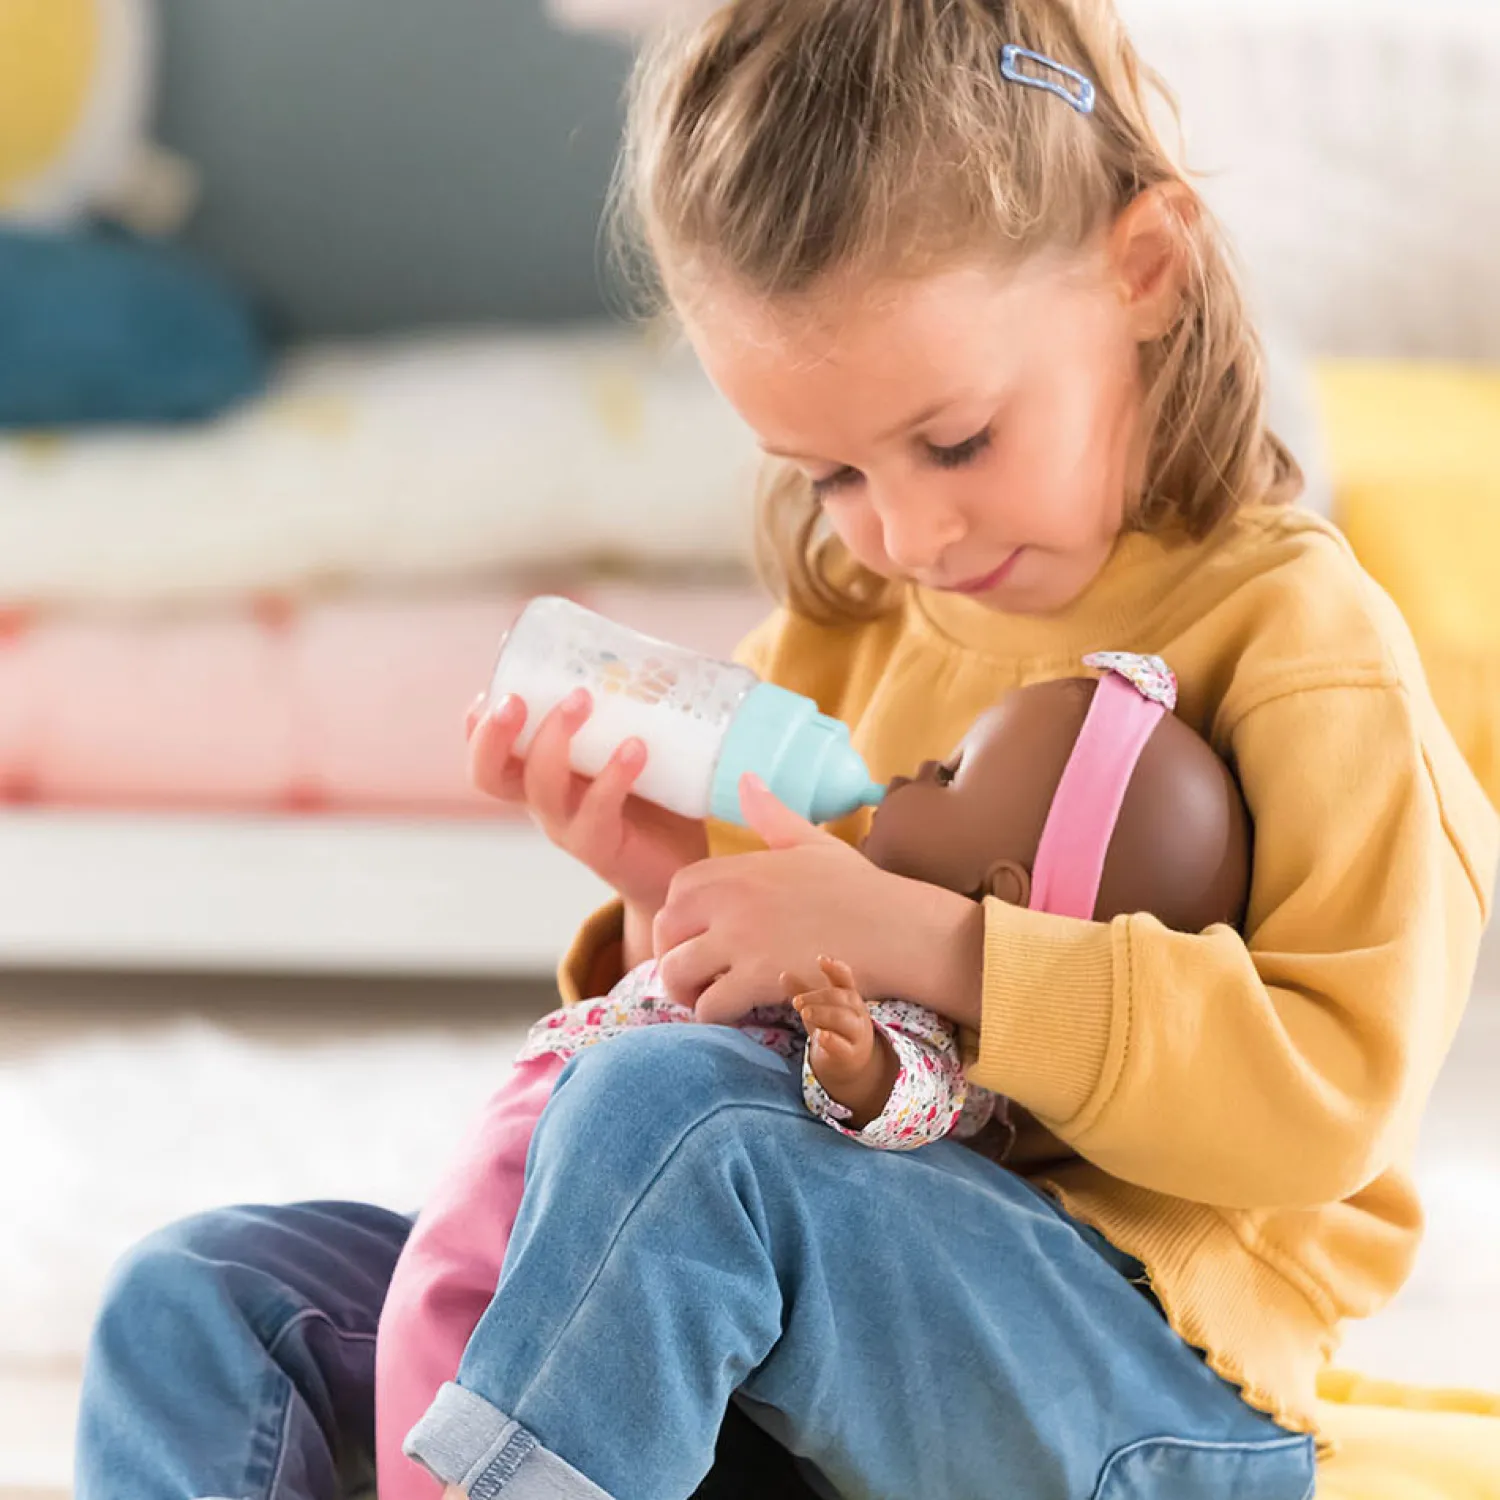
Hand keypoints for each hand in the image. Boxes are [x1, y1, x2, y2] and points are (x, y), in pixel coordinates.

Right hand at [467, 690, 707, 915]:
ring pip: (540, 788)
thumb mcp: (629, 749)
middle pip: (489, 775)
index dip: (477, 726)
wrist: (680, 870)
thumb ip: (630, 712)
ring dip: (554, 739)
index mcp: (539, 776)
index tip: (493, 689)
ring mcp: (569, 826)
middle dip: (493, 734)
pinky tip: (635, 747)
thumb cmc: (653, 803)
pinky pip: (597, 811)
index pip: (487, 754)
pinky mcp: (603, 847)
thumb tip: (653, 657)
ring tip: (583, 699)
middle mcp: (544, 802)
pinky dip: (613, 776)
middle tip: (515, 698)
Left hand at [654, 773, 942, 1024]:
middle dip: (671, 955)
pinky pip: (709, 1005)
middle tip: (695, 974)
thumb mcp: (812, 843)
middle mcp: (732, 901)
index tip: (698, 934)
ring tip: (707, 997)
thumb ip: (771, 816)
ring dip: (686, 991)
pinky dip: (713, 1015)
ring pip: (676, 972)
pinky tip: (735, 1013)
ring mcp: (742, 940)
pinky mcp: (759, 979)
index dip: (679, 916)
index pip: (676, 889)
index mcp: (740, 868)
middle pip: (665, 930)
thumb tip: (745, 778)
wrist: (899, 929)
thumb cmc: (862, 889)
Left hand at [787, 957, 897, 1127]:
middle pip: (842, 998)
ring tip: (804, 1012)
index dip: (835, 968)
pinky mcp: (850, 1054)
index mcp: (849, 998)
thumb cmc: (834, 1029)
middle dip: (820, 997)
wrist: (851, 1063)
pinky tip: (820, 1036)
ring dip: (824, 1014)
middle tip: (797, 1001)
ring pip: (845, 1020)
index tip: (821, 960)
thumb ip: (803, 992)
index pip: (846, 979)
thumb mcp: (819, 1009)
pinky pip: (844, 1046)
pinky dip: (833, 1040)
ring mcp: (856, 1034)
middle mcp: (856, 1013)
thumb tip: (783, 975)